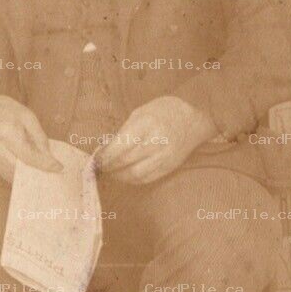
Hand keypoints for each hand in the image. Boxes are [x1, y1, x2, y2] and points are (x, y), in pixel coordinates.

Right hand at [0, 92, 63, 183]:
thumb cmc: (9, 112)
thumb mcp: (29, 118)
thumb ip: (40, 138)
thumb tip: (49, 158)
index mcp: (6, 133)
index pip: (28, 156)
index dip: (45, 164)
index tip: (59, 168)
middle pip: (22, 169)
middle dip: (39, 172)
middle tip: (54, 173)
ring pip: (16, 175)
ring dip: (30, 175)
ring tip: (44, 172)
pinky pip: (10, 174)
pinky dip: (21, 174)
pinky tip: (31, 169)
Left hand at [95, 96, 217, 185]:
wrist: (194, 120)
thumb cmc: (164, 111)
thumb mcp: (141, 112)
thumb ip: (124, 131)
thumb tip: (106, 148)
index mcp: (145, 125)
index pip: (119, 147)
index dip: (104, 156)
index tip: (96, 158)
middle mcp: (155, 142)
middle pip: (125, 162)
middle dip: (109, 166)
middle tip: (101, 166)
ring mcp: (164, 157)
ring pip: (135, 174)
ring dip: (119, 176)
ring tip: (112, 171)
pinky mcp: (169, 167)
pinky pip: (147, 179)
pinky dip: (133, 180)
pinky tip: (126, 174)